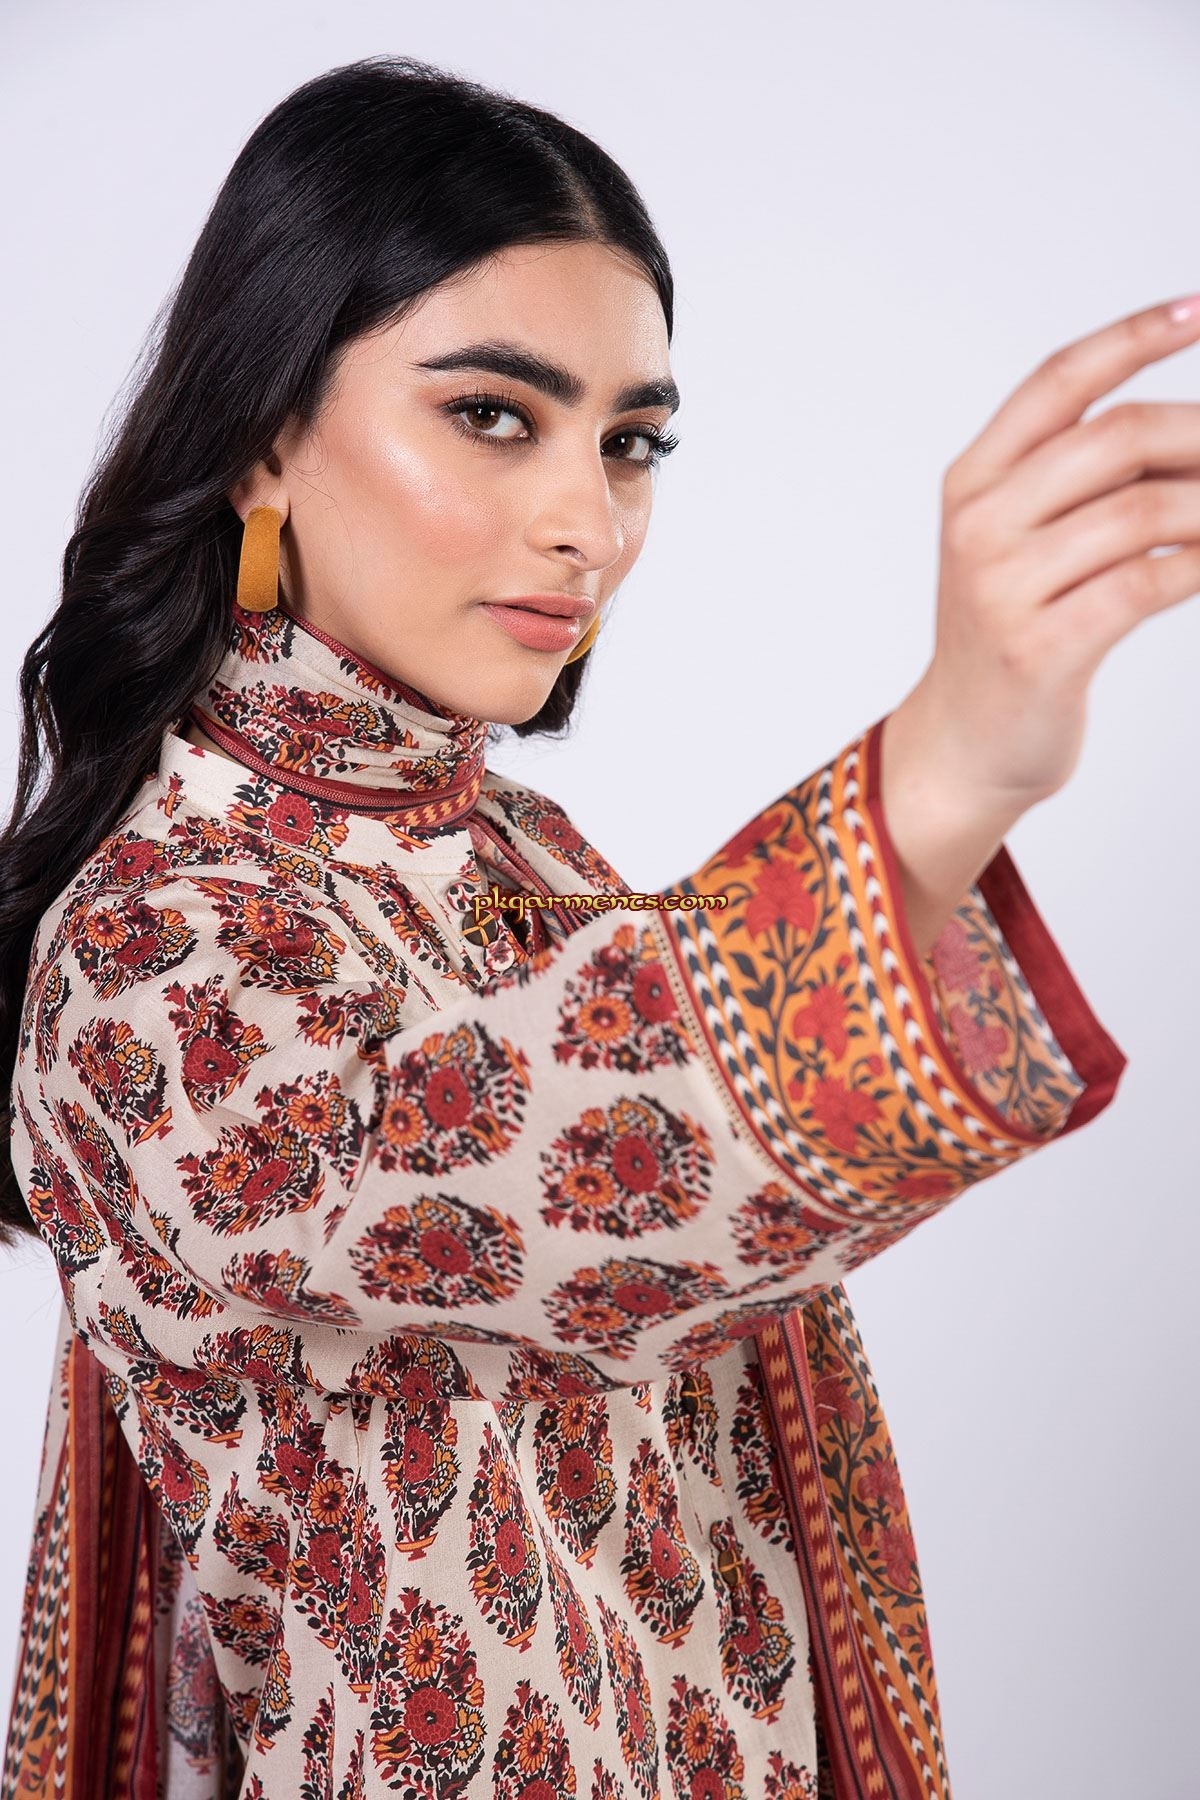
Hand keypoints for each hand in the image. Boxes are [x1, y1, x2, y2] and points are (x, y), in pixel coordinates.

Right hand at [883, 292, 1199, 956]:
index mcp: (972, 483)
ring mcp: (1004, 588)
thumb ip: (1081, 486)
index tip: (1197, 309)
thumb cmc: (1013, 635)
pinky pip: (1149, 581)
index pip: (1059, 383)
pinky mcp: (1042, 647)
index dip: (1132, 336)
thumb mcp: (1024, 545)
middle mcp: (980, 525)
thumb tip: (1189, 435)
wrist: (965, 744)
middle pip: (1117, 438)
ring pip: (1146, 511)